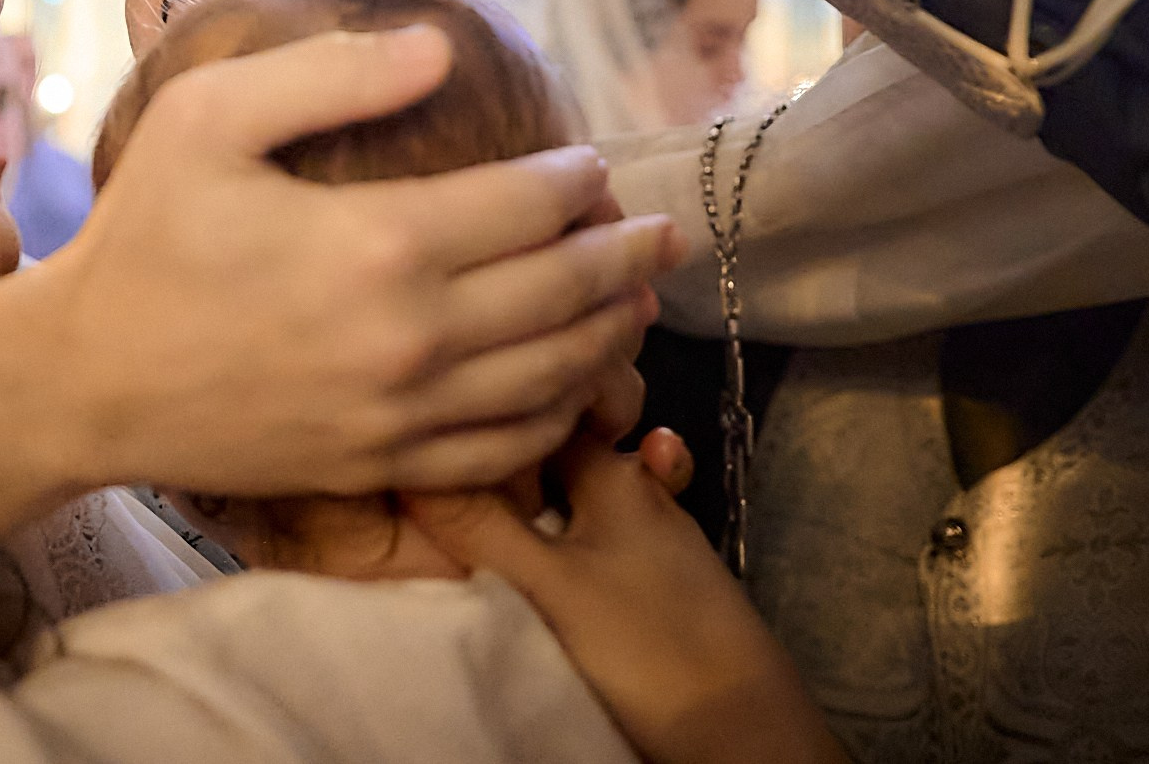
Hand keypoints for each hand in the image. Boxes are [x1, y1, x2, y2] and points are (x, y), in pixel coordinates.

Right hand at [27, 24, 679, 495]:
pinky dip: (561, 416)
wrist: (84, 378)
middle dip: (627, 254)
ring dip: (612, 331)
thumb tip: (440, 47)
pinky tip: (576, 388)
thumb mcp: (209, 119)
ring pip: (554, 375)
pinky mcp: (384, 465)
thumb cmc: (144, 236)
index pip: (529, 205)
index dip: (578, 182)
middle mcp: (412, 334)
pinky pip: (506, 449)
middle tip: (664, 230)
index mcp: (380, 240)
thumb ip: (331, 75)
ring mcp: (403, 411)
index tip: (593, 164)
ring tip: (641, 298)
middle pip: (564, 289)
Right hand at [408, 429, 846, 763]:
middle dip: (508, 467)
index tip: (436, 437)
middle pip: (557, 460)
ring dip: (536, 512)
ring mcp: (655, 539)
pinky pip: (597, 546)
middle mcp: (639, 489)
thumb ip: (480, 525)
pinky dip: (567, 547)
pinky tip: (538, 565)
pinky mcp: (660, 586)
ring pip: (578, 505)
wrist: (740, 730)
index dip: (489, 424)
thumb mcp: (548, 583)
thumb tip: (408, 465)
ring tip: (476, 523)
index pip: (541, 417)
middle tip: (442, 482)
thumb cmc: (645, 641)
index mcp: (614, 472)